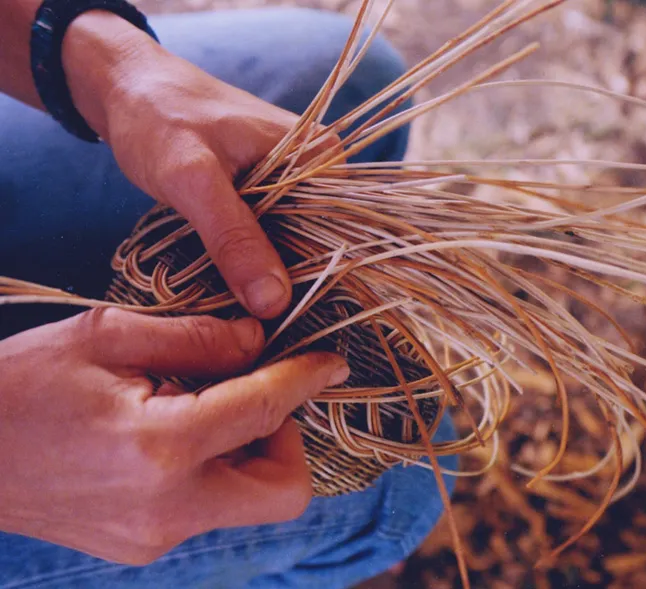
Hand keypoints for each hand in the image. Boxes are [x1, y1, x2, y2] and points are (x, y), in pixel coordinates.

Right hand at [0, 308, 348, 564]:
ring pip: (249, 502)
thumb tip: (259, 339)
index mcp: (159, 447)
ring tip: (198, 406)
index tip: (330, 361)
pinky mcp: (140, 547)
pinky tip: (170, 434)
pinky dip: (213, 469)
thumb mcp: (105, 336)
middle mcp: (167, 508)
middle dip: (288, 438)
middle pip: (285, 490)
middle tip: (254, 394)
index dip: (307, 378)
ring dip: (250, 452)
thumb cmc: (17, 386)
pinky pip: (209, 507)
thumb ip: (195, 337)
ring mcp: (153, 538)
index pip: (266, 410)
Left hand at [61, 12, 337, 318]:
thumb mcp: (193, 180)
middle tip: (256, 321)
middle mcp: (319, 170)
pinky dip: (251, 260)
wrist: (126, 87)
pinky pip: (272, 237)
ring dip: (267, 275)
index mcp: (322, 157)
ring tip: (241, 306)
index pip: (340, 234)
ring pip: (293, 246)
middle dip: (289, 282)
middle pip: (319, 244)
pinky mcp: (269, 193)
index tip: (285, 319)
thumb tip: (275, 304)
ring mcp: (294, 182)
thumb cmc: (158, 117)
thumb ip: (234, 239)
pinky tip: (231, 282)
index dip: (316, 279)